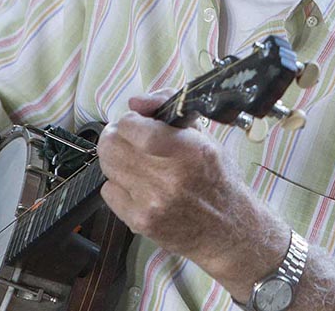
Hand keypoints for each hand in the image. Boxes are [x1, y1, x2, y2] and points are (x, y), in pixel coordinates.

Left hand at [97, 90, 265, 273]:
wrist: (227, 230)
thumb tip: (135, 103)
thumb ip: (168, 109)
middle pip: (112, 146)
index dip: (128, 121)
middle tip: (128, 139)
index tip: (135, 123)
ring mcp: (152, 203)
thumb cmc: (217, 179)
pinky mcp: (141, 222)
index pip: (133, 127)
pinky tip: (138, 186)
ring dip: (116, 159)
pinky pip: (109, 192)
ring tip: (135, 162)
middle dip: (117, 136)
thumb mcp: (204, 136)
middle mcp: (169, 178)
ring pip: (108, 166)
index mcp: (188, 151)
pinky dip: (118, 185)